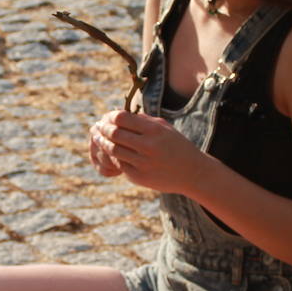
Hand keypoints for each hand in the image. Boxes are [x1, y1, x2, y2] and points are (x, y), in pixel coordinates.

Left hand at [90, 109, 204, 194]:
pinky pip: (119, 164)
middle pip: (114, 134)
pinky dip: (112, 156)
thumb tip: (117, 113)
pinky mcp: (139, 177)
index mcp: (154, 130)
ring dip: (102, 143)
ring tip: (98, 138)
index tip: (107, 117)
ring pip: (113, 150)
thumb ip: (142, 120)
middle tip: (98, 127)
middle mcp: (148, 146)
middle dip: (103, 129)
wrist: (193, 173)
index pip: (122, 118)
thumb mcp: (164, 128)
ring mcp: (143, 163)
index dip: (110, 116)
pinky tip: (110, 151)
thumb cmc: (176, 146)